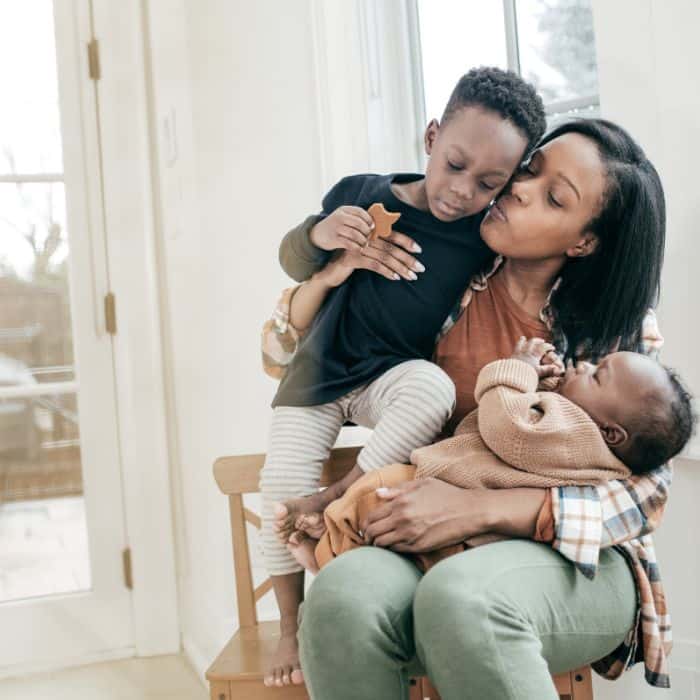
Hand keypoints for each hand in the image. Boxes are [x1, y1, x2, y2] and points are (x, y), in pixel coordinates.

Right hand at [309, 205, 374, 250]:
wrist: (318, 234)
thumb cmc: (336, 226)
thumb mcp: (344, 218)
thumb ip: (356, 218)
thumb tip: (375, 225)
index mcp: (344, 210)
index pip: (360, 212)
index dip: (369, 219)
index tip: (373, 226)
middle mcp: (339, 217)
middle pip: (359, 223)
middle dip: (367, 231)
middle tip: (370, 237)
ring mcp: (336, 228)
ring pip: (355, 234)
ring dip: (363, 241)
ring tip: (365, 244)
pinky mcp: (333, 239)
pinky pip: (349, 244)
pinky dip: (357, 247)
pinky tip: (359, 249)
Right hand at [314, 236, 425, 285]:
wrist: (330, 269)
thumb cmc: (352, 261)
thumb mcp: (367, 252)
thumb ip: (381, 249)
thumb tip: (402, 255)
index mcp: (371, 234)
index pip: (392, 235)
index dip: (406, 242)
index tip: (419, 250)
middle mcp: (365, 238)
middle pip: (391, 248)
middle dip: (408, 259)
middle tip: (420, 269)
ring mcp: (358, 247)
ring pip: (384, 257)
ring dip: (400, 268)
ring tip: (411, 276)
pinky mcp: (352, 259)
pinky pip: (373, 264)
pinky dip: (386, 271)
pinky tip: (395, 277)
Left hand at [359, 478, 489, 552]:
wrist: (468, 511)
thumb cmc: (446, 494)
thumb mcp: (422, 484)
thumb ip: (397, 490)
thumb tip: (378, 494)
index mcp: (400, 502)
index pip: (371, 516)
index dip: (365, 523)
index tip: (365, 527)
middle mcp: (402, 519)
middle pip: (372, 532)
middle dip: (367, 536)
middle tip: (368, 537)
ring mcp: (410, 534)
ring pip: (382, 543)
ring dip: (378, 544)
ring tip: (379, 543)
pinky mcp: (419, 546)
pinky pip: (396, 550)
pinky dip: (392, 548)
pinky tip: (394, 545)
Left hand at [511, 337, 562, 379]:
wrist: (511, 376)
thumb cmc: (526, 375)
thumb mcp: (539, 373)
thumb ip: (548, 370)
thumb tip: (559, 370)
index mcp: (534, 355)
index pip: (543, 347)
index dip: (549, 346)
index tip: (552, 348)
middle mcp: (526, 352)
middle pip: (533, 342)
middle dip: (538, 340)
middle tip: (542, 341)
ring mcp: (518, 353)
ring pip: (521, 343)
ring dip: (524, 340)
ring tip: (525, 338)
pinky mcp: (512, 356)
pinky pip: (515, 348)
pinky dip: (517, 345)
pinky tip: (517, 346)